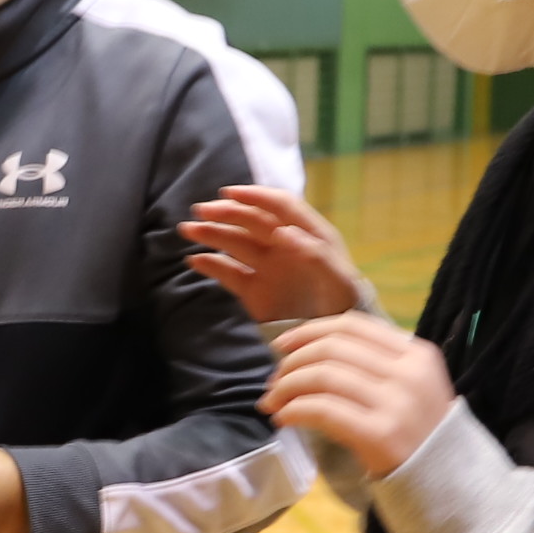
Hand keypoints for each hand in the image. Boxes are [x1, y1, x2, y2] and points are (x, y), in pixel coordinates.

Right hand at [179, 184, 364, 323]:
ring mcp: (268, 267)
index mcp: (308, 234)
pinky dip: (211, 266)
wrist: (335, 339)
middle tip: (200, 211)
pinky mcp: (254, 291)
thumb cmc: (344, 305)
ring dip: (212, 234)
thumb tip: (284, 231)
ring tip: (188, 230)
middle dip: (226, 213)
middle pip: (251, 220)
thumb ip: (315, 255)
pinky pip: (229, 273)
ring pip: (235, 243)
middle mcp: (284, 246)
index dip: (255, 196)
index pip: (280, 205)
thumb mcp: (339, 281)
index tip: (229, 193)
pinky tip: (194, 260)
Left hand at [262, 314, 459, 473]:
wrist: (449, 482)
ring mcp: (397, 403)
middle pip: (333, 348)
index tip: (282, 345)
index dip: (310, 330)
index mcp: (417, 353)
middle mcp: (408, 373)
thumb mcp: (413, 386)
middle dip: (292, 363)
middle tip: (273, 383)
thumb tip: (310, 349)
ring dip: (287, 387)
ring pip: (324, 376)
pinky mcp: (381, 435)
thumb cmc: (422, 434)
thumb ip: (376, 363)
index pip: (353, 325)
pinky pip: (324, 410)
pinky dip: (295, 410)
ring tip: (273, 403)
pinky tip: (285, 418)